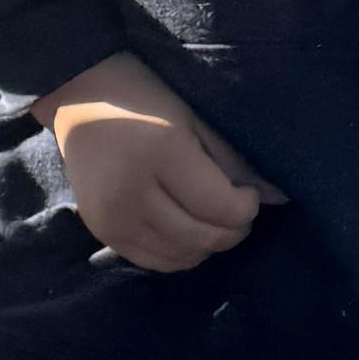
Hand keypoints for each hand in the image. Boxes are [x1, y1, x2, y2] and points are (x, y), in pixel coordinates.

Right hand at [34, 52, 281, 273]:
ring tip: (211, 218)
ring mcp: (112, 217)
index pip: (220, 208)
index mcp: (160, 153)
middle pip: (203, 238)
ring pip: (182, 256)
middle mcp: (131, 192)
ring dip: (208, 244)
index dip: (246, 208)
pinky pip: (155, 262)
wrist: (80, 97)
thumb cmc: (147, 98)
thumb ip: (235, 161)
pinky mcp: (102, 232)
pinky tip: (185, 228)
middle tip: (236, 209)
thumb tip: (278, 198)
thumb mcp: (196, 119)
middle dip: (232, 230)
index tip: (247, 193)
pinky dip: (180, 253)